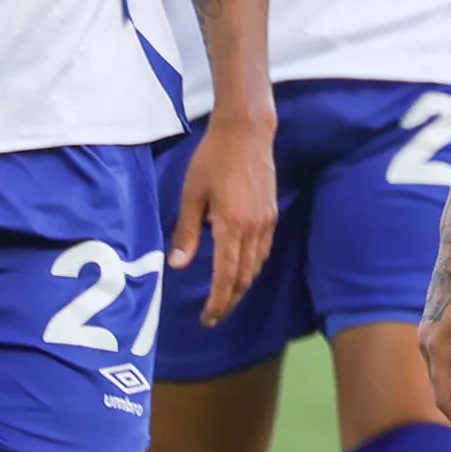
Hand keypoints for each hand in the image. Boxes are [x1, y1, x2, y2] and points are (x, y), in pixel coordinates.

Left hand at [169, 109, 276, 325]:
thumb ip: (187, 232)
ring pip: (256, 266)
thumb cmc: (212, 160)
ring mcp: (266, 222)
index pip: (226, 275)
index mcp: (231, 225)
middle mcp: (253, 229)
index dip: (218, 300)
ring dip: (242, 286)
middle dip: (229, 300)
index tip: (208, 318)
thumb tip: (179, 265)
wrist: (246, 134)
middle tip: (215, 317)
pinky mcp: (271, 214)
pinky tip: (243, 271)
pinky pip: (263, 251)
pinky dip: (252, 267)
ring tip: (227, 299)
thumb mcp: (191, 195)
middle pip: (244, 276)